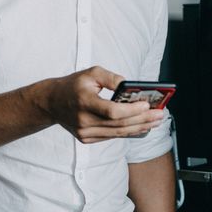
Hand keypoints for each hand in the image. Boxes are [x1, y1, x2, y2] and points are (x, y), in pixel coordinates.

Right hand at [43, 66, 163, 142]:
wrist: (52, 102)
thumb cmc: (74, 85)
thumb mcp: (91, 73)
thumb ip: (112, 78)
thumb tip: (130, 86)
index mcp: (83, 101)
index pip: (111, 111)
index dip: (131, 110)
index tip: (147, 105)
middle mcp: (83, 120)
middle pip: (118, 124)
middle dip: (142, 119)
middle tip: (160, 114)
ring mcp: (85, 133)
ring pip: (117, 133)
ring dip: (139, 127)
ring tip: (155, 121)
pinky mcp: (87, 139)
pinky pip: (112, 136)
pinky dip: (128, 131)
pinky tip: (141, 127)